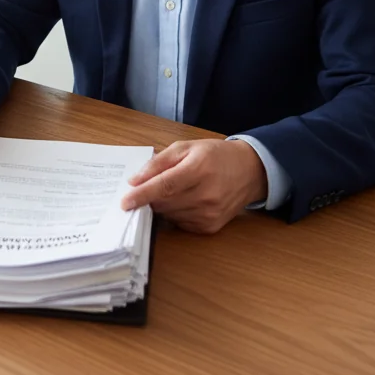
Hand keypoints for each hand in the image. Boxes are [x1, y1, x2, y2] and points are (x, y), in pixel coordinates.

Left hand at [120, 139, 267, 233]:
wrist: (249, 172)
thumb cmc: (215, 155)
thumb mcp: (186, 147)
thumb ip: (159, 162)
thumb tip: (135, 180)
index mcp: (198, 169)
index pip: (165, 186)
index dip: (142, 195)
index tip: (124, 202)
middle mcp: (206, 195)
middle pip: (164, 203)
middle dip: (150, 197)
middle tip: (146, 188)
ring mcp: (210, 214)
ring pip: (170, 215)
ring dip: (162, 206)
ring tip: (173, 190)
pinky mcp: (211, 227)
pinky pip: (180, 224)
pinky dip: (174, 214)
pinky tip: (184, 201)